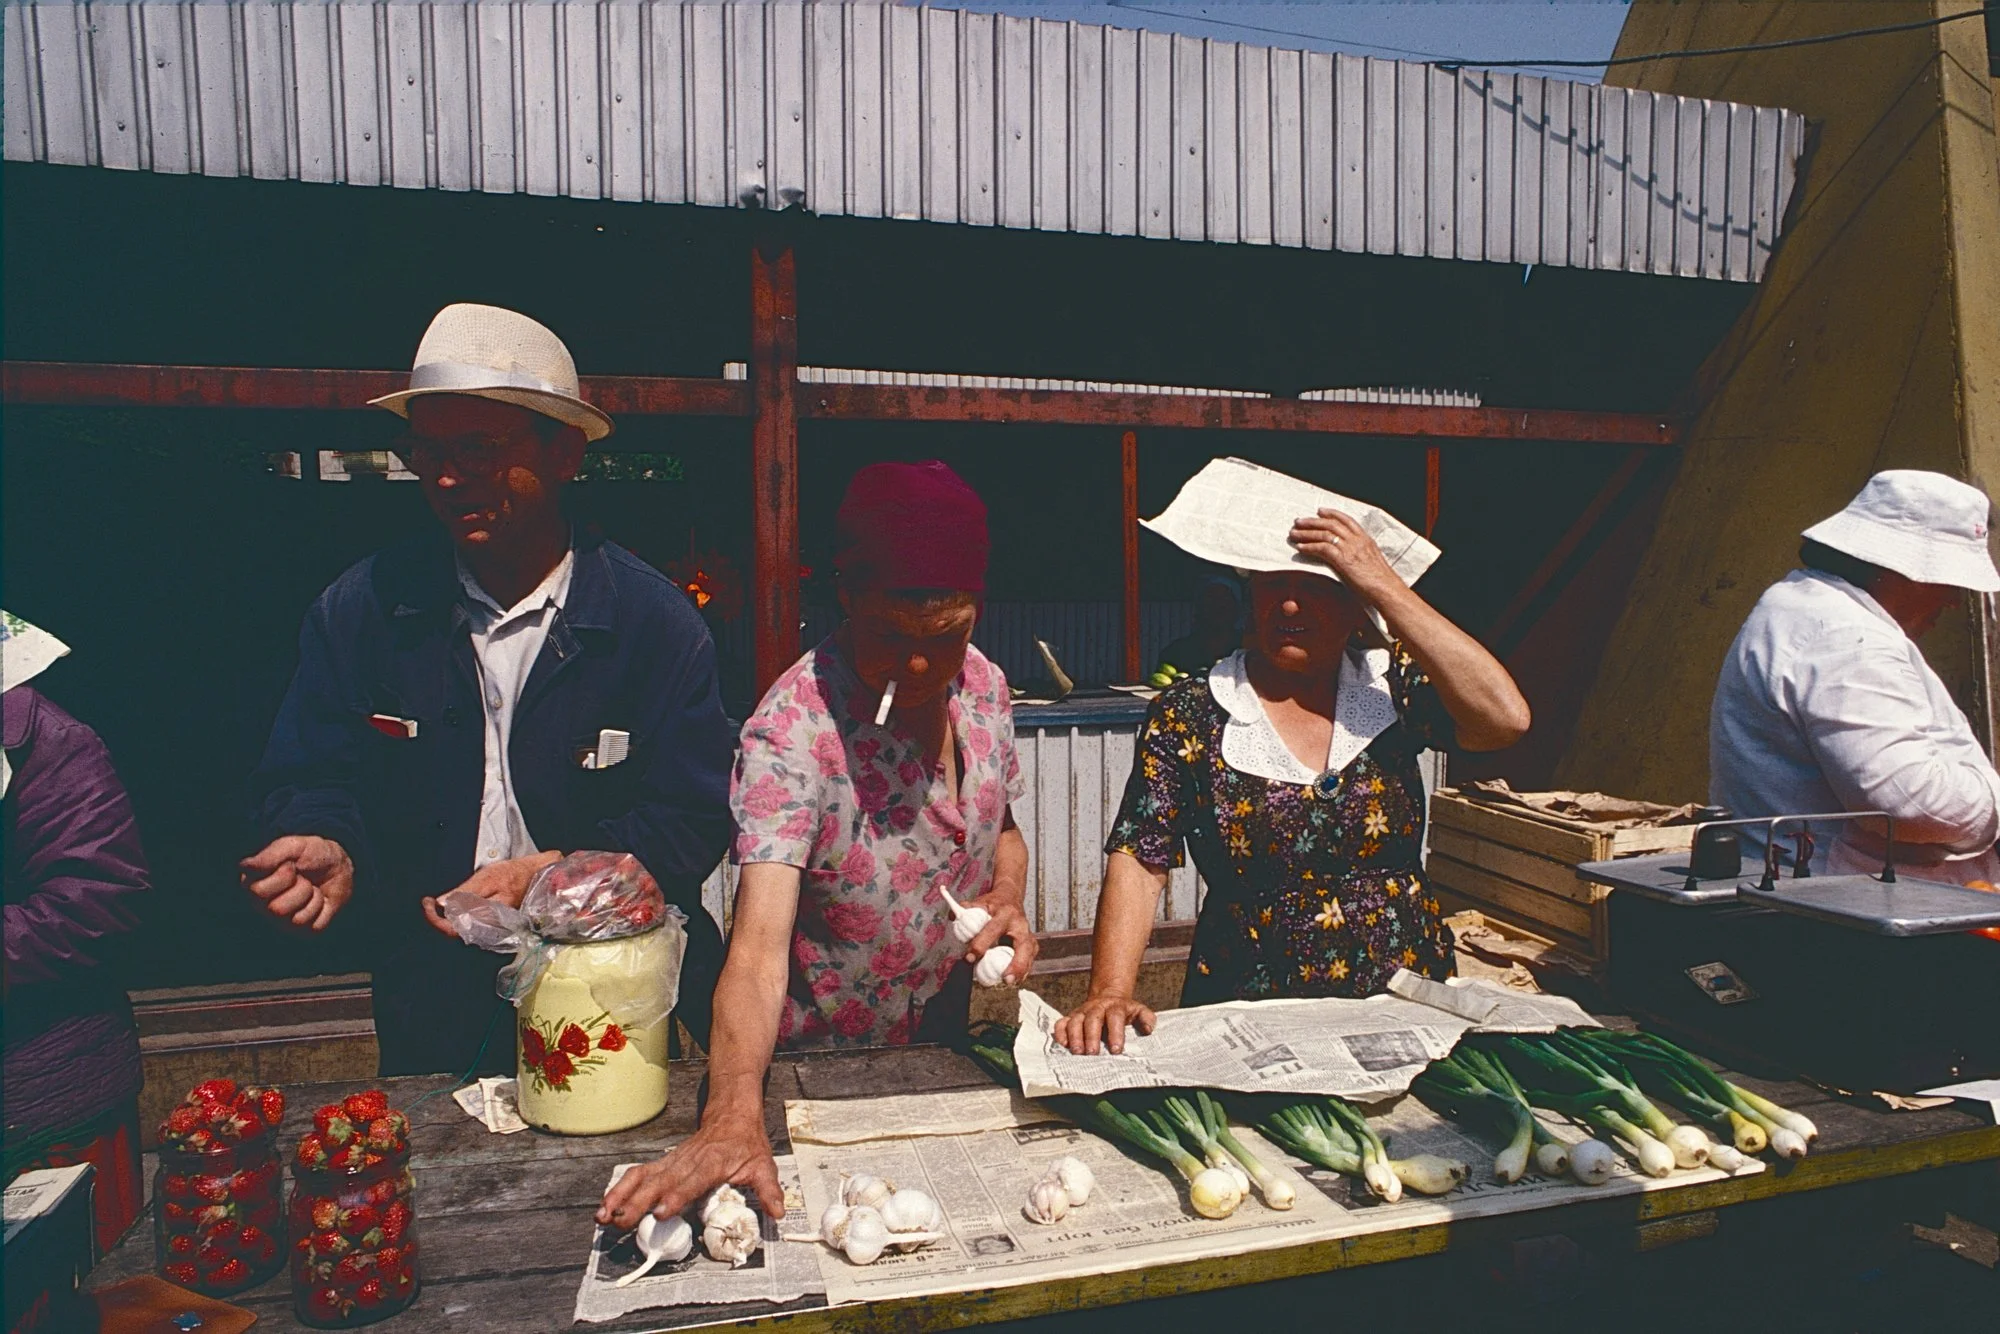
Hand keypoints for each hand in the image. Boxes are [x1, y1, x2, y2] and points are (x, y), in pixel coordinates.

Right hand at [239, 836, 353, 931]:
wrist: (338, 865)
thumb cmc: (312, 854)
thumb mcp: (293, 846)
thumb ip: (270, 856)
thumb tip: (245, 866)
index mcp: (253, 885)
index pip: (258, 892)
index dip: (283, 876)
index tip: (291, 865)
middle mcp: (263, 906)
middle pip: (276, 909)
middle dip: (299, 888)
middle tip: (303, 878)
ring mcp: (283, 921)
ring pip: (297, 920)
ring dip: (311, 897)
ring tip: (312, 887)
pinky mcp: (304, 930)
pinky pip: (314, 926)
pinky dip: (323, 909)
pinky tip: (320, 899)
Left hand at [421, 851, 560, 936]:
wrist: (538, 875)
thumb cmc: (515, 873)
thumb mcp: (488, 876)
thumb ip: (465, 892)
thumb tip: (442, 904)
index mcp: (488, 916)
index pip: (454, 929)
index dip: (436, 920)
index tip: (427, 902)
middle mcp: (490, 928)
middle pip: (455, 933)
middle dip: (438, 918)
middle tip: (428, 902)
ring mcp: (492, 929)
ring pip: (461, 931)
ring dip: (446, 918)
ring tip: (436, 904)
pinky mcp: (493, 926)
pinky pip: (469, 927)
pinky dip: (456, 917)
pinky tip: (454, 906)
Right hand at [596, 1113, 784, 1228]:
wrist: (732, 1112)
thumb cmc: (746, 1141)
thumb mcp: (763, 1164)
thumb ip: (769, 1190)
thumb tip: (778, 1212)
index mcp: (713, 1162)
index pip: (692, 1180)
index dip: (677, 1195)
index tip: (661, 1211)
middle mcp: (688, 1161)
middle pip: (659, 1182)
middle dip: (638, 1203)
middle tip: (622, 1222)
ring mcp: (673, 1161)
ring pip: (643, 1177)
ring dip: (621, 1195)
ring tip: (604, 1216)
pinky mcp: (664, 1163)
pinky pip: (639, 1174)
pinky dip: (620, 1188)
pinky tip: (606, 1205)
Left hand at [962, 891, 1037, 982]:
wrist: (1010, 897)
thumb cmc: (994, 904)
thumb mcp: (979, 902)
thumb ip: (966, 910)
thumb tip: (954, 918)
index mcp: (1004, 913)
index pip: (993, 929)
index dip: (981, 944)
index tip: (970, 957)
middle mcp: (1019, 923)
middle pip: (1023, 945)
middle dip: (1016, 963)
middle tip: (1005, 977)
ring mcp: (1027, 933)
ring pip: (1029, 953)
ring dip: (1021, 970)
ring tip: (1009, 982)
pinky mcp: (1030, 942)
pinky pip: (1030, 958)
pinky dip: (1023, 970)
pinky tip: (1015, 980)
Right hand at [1053, 994, 1156, 1055]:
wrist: (1108, 997)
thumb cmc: (1124, 1011)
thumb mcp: (1139, 1011)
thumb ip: (1146, 1019)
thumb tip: (1148, 1030)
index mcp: (1115, 1007)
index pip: (1115, 1017)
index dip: (1115, 1033)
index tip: (1116, 1049)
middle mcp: (1097, 1008)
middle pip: (1092, 1019)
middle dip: (1091, 1036)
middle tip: (1093, 1053)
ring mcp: (1082, 1012)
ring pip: (1075, 1021)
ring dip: (1075, 1036)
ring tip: (1077, 1052)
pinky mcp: (1071, 1017)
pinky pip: (1062, 1023)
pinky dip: (1060, 1033)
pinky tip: (1063, 1044)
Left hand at [1289, 508, 1407, 607]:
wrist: (1387, 589)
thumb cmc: (1380, 581)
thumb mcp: (1372, 560)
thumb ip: (1360, 554)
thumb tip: (1350, 556)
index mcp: (1365, 539)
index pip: (1346, 520)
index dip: (1331, 514)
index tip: (1319, 511)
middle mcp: (1357, 540)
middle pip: (1331, 524)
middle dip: (1312, 522)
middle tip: (1298, 521)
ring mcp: (1350, 549)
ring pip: (1324, 534)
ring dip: (1306, 533)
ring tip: (1294, 534)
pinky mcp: (1344, 560)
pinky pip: (1323, 548)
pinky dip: (1309, 547)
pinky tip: (1300, 548)